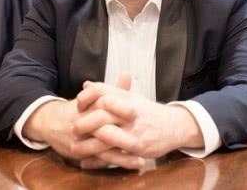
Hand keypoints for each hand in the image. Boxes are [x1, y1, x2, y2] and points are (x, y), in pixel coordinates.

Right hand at [22, 77, 143, 168]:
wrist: (50, 122)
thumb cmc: (78, 109)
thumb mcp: (93, 96)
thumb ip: (113, 89)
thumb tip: (128, 75)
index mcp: (87, 107)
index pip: (103, 106)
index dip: (119, 110)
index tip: (135, 113)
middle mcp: (82, 123)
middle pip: (102, 131)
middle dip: (121, 138)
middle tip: (142, 143)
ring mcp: (78, 140)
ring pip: (100, 150)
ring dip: (120, 156)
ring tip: (139, 158)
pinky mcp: (76, 152)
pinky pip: (95, 160)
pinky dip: (110, 163)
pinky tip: (125, 164)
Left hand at [73, 80, 203, 160]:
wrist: (174, 125)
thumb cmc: (148, 112)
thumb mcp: (130, 97)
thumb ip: (108, 91)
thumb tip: (86, 85)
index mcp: (127, 97)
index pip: (103, 91)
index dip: (87, 97)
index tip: (77, 103)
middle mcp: (131, 112)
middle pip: (103, 114)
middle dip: (85, 122)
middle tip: (73, 129)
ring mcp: (135, 130)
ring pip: (108, 135)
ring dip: (89, 142)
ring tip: (75, 146)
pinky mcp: (138, 147)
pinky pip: (116, 154)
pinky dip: (99, 160)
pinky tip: (87, 162)